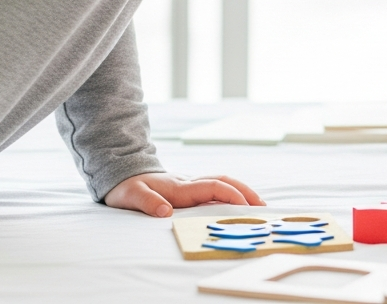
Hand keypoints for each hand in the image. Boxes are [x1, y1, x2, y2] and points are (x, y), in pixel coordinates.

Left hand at [103, 172, 264, 217]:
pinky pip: (216, 188)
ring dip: (242, 191)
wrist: (122, 172)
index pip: (213, 187)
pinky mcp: (190, 188)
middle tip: (264, 207)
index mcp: (180, 187)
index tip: (245, 208)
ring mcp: (191, 184)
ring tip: (259, 205)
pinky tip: (239, 203)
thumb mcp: (130, 195)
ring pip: (223, 182)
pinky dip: (232, 193)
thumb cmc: (126, 187)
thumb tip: (166, 212)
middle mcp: (190, 183)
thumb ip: (148, 203)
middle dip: (246, 192)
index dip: (231, 196)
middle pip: (225, 181)